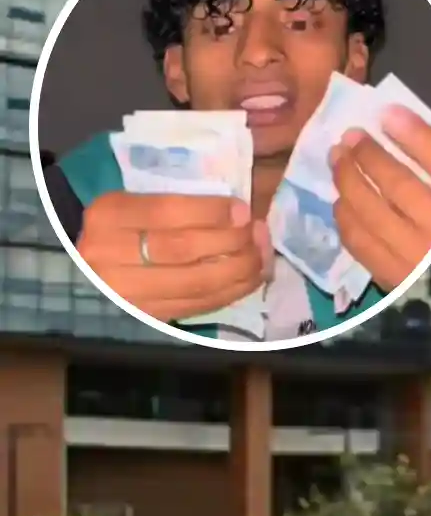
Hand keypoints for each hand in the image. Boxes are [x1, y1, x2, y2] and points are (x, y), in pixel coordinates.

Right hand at [73, 192, 263, 322]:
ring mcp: (126, 292)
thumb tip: (237, 210)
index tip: (243, 210)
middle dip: (232, 240)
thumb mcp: (133, 199)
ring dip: (241, 268)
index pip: (167, 212)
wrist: (84, 264)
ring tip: (261, 253)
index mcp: (108, 215)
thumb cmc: (121, 225)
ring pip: (197, 282)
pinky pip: (199, 305)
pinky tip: (251, 276)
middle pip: (184, 249)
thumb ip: (176, 200)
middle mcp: (110, 256)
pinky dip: (233, 290)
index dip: (212, 212)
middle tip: (258, 231)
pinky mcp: (148, 316)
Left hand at [331, 106, 430, 291]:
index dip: (413, 133)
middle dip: (367, 155)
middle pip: (397, 184)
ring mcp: (418, 258)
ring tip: (338, 162)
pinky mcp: (397, 279)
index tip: (387, 113)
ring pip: (371, 213)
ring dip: (347, 182)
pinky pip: (360, 244)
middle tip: (348, 138)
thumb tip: (400, 121)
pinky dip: (346, 219)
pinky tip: (342, 204)